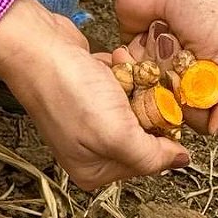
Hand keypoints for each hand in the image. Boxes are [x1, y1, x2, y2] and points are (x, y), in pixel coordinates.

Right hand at [0, 0, 189, 190]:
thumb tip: (181, 162)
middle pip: (144, 134)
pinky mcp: (90, 92)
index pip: (148, 162)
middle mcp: (91, 149)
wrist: (36, 46)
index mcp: (94, 171)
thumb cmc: (68, 92)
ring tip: (119, 73)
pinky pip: (122, 85)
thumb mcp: (117, 136)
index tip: (159, 110)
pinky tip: (112, 63)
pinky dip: (122, 71)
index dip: (161, 136)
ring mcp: (90, 120)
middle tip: (136, 89)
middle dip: (147, 106)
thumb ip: (151, 156)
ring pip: (136, 106)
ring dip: (136, 85)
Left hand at [77, 0, 217, 134]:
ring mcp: (161, 68)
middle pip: (176, 112)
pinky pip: (129, 82)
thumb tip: (216, 132)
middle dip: (174, 94)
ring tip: (159, 47)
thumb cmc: (208, 6)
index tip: (197, 93)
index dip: (201, 112)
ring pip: (151, 100)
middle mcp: (191, 75)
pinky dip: (132, 66)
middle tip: (176, 66)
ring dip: (153, 78)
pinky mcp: (134, 59)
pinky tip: (138, 44)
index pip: (209, 116)